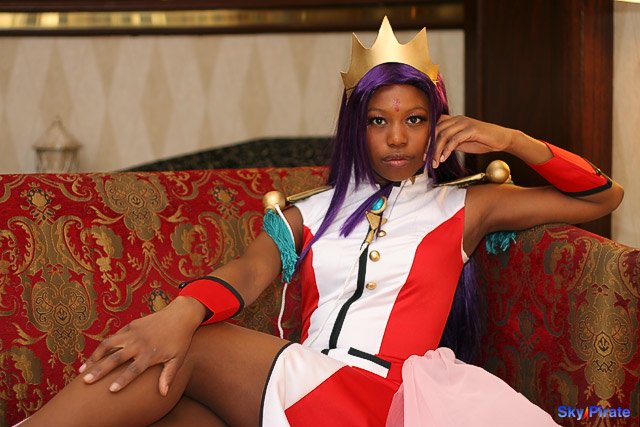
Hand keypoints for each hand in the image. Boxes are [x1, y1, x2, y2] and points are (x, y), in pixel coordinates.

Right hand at [79, 296, 204, 395]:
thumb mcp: (178, 359)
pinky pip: (114, 336)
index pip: (133, 369)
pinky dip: (103, 347)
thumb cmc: (180, 340)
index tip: (111, 390)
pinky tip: (94, 357)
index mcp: (150, 354)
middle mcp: (139, 343)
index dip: (122, 380)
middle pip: (116, 358)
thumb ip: (168, 375)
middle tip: (86, 381)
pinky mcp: (131, 325)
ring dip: (94, 357)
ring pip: (109, 344)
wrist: (180, 316)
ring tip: (82, 369)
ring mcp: (133, 333)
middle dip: (100, 370)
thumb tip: (163, 393)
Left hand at [432, 115, 514, 167]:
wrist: (501, 139)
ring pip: (444, 135)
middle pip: (436, 131)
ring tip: (435, 163)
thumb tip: (436, 149)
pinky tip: (444, 158)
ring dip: (437, 151)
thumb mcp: (462, 142)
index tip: (425, 155)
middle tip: (427, 160)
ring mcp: (464, 123)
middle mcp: (457, 119)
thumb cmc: (482, 141)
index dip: (428, 140)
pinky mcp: (471, 129)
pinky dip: (447, 150)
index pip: (435, 127)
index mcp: (454, 120)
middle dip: (430, 147)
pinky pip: (454, 139)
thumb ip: (450, 142)